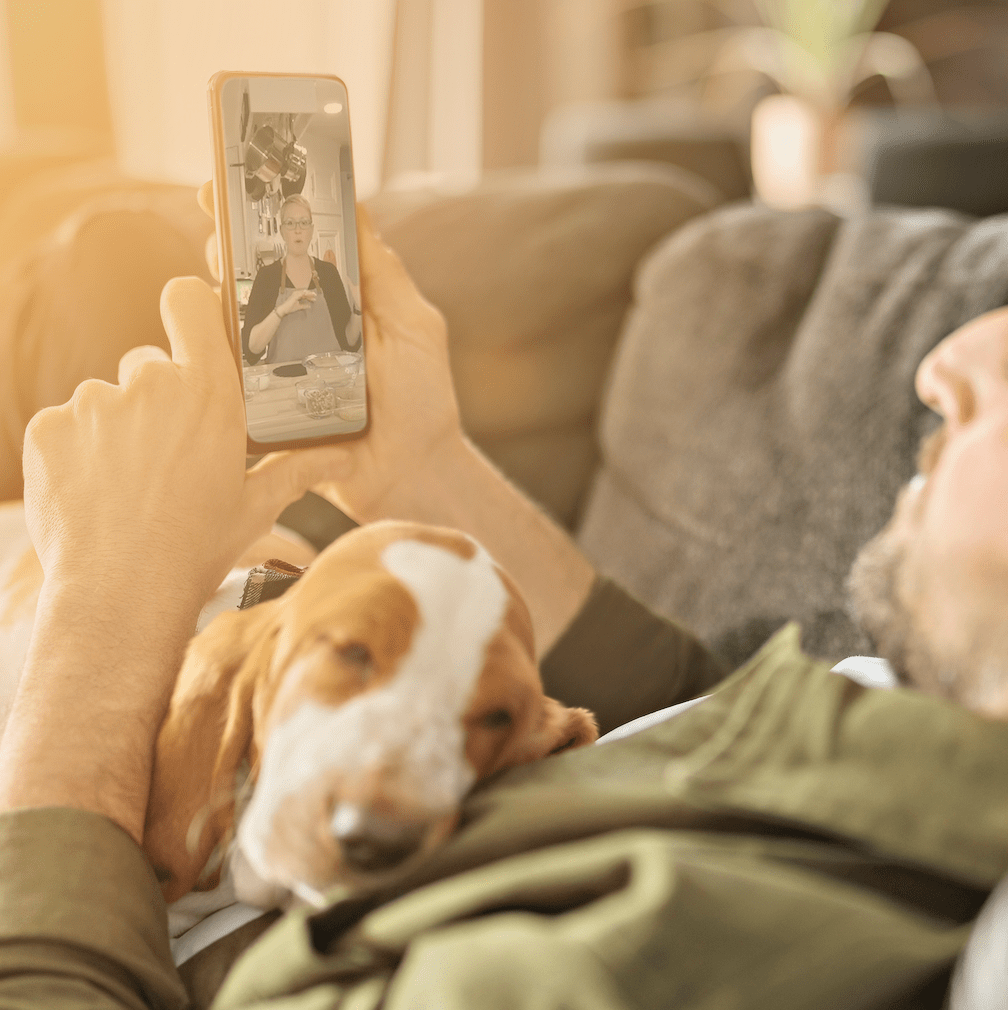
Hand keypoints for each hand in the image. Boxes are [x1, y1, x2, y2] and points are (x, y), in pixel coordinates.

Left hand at [22, 276, 351, 628]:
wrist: (123, 593)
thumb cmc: (197, 548)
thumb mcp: (256, 506)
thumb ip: (297, 469)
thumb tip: (344, 458)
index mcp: (209, 394)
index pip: (187, 300)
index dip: (187, 308)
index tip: (192, 332)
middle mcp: (150, 384)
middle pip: (148, 365)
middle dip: (157, 399)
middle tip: (167, 453)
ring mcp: (92, 404)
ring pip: (106, 399)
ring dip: (116, 428)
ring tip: (128, 483)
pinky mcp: (49, 429)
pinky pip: (64, 425)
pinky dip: (75, 450)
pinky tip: (95, 491)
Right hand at [196, 183, 593, 655]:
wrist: (411, 475)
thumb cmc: (422, 401)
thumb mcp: (415, 326)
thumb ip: (384, 274)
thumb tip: (356, 210)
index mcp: (341, 304)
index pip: (299, 249)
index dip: (269, 215)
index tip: (242, 181)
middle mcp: (305, 328)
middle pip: (256, 275)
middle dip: (233, 241)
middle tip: (221, 219)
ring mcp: (280, 365)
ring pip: (233, 318)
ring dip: (217, 288)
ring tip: (216, 265)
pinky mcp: (262, 404)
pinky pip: (228, 372)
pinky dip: (212, 348)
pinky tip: (206, 327)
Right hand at [278, 287, 315, 316]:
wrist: (284, 309)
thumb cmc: (290, 308)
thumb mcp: (299, 307)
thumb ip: (304, 306)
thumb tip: (309, 306)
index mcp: (297, 296)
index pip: (304, 295)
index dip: (309, 296)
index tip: (314, 298)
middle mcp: (296, 294)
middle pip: (304, 293)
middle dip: (310, 294)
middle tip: (315, 295)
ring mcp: (295, 294)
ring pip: (303, 293)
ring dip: (308, 293)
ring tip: (313, 294)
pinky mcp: (294, 296)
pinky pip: (300, 294)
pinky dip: (304, 293)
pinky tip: (307, 294)